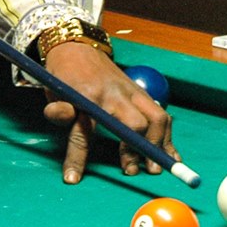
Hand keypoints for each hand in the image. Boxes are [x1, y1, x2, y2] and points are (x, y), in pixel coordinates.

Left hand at [41, 42, 177, 183]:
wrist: (78, 48)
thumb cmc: (65, 76)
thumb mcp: (53, 91)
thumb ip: (58, 109)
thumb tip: (63, 118)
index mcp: (88, 96)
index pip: (84, 132)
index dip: (78, 157)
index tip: (74, 178)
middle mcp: (116, 95)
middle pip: (137, 124)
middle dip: (138, 150)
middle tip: (132, 171)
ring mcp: (134, 93)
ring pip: (158, 119)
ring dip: (160, 145)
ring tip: (155, 169)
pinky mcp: (143, 95)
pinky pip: (163, 116)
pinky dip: (169, 138)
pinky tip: (173, 156)